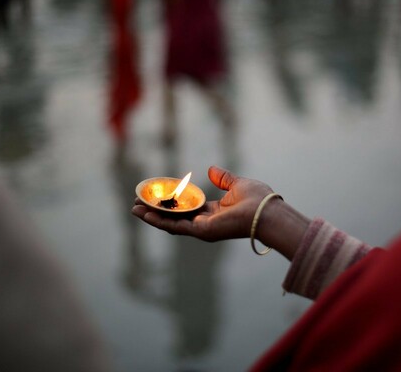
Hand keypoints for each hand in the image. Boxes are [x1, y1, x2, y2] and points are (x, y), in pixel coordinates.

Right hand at [132, 166, 273, 241]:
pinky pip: (175, 226)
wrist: (266, 211)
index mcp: (214, 212)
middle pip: (174, 217)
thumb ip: (223, 178)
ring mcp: (201, 229)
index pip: (187, 208)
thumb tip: (211, 170)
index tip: (157, 193)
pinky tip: (144, 214)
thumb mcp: (236, 184)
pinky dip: (158, 220)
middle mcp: (205, 222)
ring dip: (151, 217)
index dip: (171, 202)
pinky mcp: (200, 231)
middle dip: (155, 211)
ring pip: (170, 223)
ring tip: (134, 208)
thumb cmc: (257, 199)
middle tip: (137, 202)